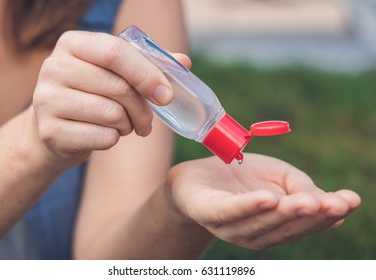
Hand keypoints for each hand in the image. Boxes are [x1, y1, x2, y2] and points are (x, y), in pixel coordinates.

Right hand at [32, 30, 189, 163]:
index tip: (167, 95)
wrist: (56, 130)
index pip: (116, 53)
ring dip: (128, 125)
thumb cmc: (93, 96)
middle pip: (119, 87)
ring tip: (122, 125)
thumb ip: (148, 65)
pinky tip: (105, 135)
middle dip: (143, 109)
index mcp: (73, 44)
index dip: (148, 74)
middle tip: (147, 121)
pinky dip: (114, 140)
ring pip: (113, 114)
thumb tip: (184, 62)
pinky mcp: (50, 131)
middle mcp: (54, 67)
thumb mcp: (116, 74)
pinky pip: (103, 138)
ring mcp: (46, 99)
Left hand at [167, 153, 360, 249]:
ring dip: (285, 214)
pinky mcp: (209, 213)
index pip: (304, 224)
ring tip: (307, 202)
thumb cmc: (241, 176)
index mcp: (275, 225)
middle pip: (285, 228)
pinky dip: (248, 207)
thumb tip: (333, 204)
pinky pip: (230, 211)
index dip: (327, 215)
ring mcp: (231, 227)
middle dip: (310, 217)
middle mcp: (255, 232)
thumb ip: (301, 188)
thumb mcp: (278, 175)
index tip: (351, 200)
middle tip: (334, 204)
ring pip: (261, 224)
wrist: (197, 174)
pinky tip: (267, 199)